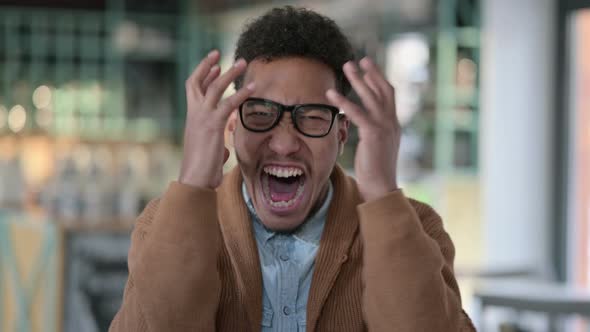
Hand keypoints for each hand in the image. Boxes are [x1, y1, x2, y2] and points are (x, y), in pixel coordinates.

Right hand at [179, 50, 254, 188]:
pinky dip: (241, 94)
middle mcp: (194, 114)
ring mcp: (202, 118)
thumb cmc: (202, 171)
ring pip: (215, 87)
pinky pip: (229, 104)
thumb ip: (217, 147)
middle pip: (196, 82)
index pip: (194, 90)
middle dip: (207, 66)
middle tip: (218, 53)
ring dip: (230, 73)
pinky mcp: (213, 124)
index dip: (203, 76)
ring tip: (243, 63)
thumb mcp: (211, 154)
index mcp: (192, 119)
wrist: (195, 179)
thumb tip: (225, 151)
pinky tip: (253, 88)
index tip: (214, 67)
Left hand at [326, 57, 399, 200]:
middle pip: (383, 90)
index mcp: (393, 126)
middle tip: (360, 59)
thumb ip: (373, 135)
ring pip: (371, 96)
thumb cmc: (375, 173)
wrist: (382, 188)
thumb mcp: (377, 149)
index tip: (369, 70)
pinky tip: (331, 93)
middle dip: (372, 73)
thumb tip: (364, 127)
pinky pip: (357, 113)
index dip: (379, 81)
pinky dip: (344, 101)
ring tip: (347, 65)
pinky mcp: (373, 134)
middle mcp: (392, 123)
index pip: (388, 97)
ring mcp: (384, 127)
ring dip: (358, 79)